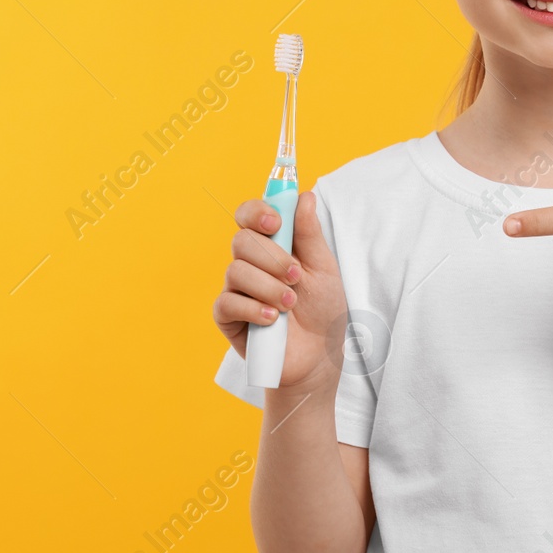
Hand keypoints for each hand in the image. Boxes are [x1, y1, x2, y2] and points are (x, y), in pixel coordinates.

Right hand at [212, 190, 349, 390]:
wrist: (320, 355)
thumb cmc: (322, 308)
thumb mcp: (324, 268)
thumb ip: (310, 234)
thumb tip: (305, 197)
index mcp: (271, 245)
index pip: (249, 215)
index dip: (257, 212)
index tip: (276, 223)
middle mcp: (249, 263)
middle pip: (242, 240)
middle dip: (273, 258)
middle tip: (297, 277)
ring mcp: (235, 289)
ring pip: (236, 271)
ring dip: (269, 287)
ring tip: (291, 304)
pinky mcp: (227, 316)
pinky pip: (228, 302)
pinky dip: (254, 309)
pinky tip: (273, 320)